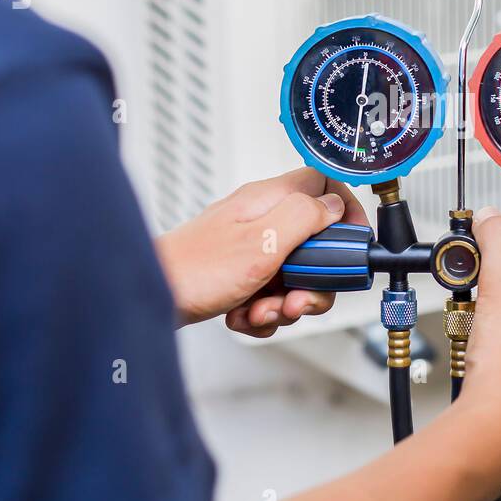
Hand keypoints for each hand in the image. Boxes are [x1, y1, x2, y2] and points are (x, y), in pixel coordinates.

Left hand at [155, 168, 368, 334]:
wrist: (151, 299)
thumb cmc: (195, 269)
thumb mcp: (262, 242)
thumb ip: (304, 217)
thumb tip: (333, 205)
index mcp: (270, 200)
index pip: (324, 185)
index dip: (345, 212)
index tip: (349, 246)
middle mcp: (262, 219)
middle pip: (316, 243)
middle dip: (314, 280)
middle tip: (297, 297)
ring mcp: (251, 247)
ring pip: (295, 275)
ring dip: (285, 303)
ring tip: (260, 311)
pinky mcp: (240, 274)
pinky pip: (271, 293)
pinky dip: (262, 311)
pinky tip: (244, 315)